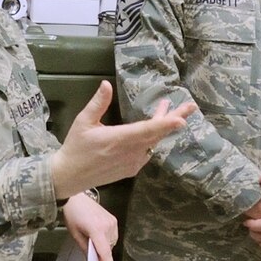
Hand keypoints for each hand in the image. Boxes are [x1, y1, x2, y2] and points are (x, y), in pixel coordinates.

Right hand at [50, 81, 195, 198]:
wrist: (69, 176)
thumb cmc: (75, 147)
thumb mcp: (83, 122)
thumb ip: (98, 103)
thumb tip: (106, 84)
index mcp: (120, 139)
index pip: (148, 130)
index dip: (166, 124)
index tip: (182, 119)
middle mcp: (130, 152)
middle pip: (158, 134)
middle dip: (174, 119)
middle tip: (190, 107)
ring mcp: (133, 163)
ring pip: (153, 143)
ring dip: (161, 127)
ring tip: (167, 110)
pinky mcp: (131, 169)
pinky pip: (147, 152)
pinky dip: (152, 139)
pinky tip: (150, 130)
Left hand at [63, 192, 119, 260]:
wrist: (77, 198)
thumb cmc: (72, 215)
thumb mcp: (75, 234)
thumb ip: (85, 249)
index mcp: (97, 231)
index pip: (105, 252)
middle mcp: (108, 226)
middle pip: (108, 249)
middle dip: (102, 256)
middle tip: (94, 260)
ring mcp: (112, 222)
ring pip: (111, 243)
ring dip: (104, 247)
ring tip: (93, 242)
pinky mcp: (113, 219)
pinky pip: (113, 235)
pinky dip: (107, 240)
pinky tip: (99, 237)